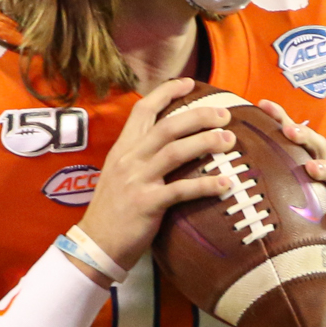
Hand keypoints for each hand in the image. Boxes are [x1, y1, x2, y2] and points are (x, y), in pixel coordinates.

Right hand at [76, 78, 237, 271]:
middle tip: (225, 115)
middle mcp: (129, 159)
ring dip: (206, 142)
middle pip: (168, 126)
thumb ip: (140, 156)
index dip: (167, 92)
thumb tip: (169, 143)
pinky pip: (182, 190)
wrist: (95, 244)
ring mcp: (137, 180)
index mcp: (123, 149)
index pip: (144, 109)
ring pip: (176, 151)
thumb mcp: (120, 174)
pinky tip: (226, 183)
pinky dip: (206, 185)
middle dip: (199, 115)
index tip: (190, 83)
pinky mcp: (147, 204)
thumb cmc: (113, 210)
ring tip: (230, 141)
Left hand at [256, 97, 325, 285]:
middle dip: (305, 136)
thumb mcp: (265, 197)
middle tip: (289, 131)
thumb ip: (248, 178)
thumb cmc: (282, 222)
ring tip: (311, 169)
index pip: (292, 135)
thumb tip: (207, 161)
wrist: (307, 262)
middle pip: (319, 148)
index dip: (280, 118)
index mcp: (298, 167)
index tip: (261, 104)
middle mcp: (318, 179)